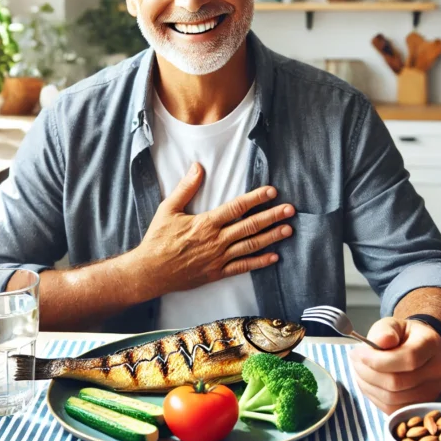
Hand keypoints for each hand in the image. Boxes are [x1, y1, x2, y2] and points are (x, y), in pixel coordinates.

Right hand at [134, 162, 294, 295]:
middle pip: (250, 226)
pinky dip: (259, 262)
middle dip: (272, 216)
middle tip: (290, 209)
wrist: (150, 272)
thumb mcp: (168, 209)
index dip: (256, 198)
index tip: (272, 191)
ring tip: (288, 229)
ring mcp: (218, 258)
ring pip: (250, 246)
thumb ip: (186, 188)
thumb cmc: (158, 240)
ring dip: (271, 237)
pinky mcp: (217, 273)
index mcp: (206, 223)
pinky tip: (274, 257)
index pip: (237, 207)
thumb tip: (197, 167)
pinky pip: (243, 268)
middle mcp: (216, 240)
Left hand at [350, 317, 440, 414]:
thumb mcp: (391, 324)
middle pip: (398, 382)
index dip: (379, 360)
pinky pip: (393, 409)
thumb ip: (385, 331)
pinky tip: (367, 383)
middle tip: (354, 361)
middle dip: (368, 373)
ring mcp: (432, 390)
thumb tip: (380, 342)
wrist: (414, 346)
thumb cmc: (401, 335)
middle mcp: (437, 369)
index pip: (408, 358)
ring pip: (393, 398)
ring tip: (359, 370)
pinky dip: (374, 397)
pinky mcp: (421, 405)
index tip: (359, 353)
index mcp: (431, 344)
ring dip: (368, 386)